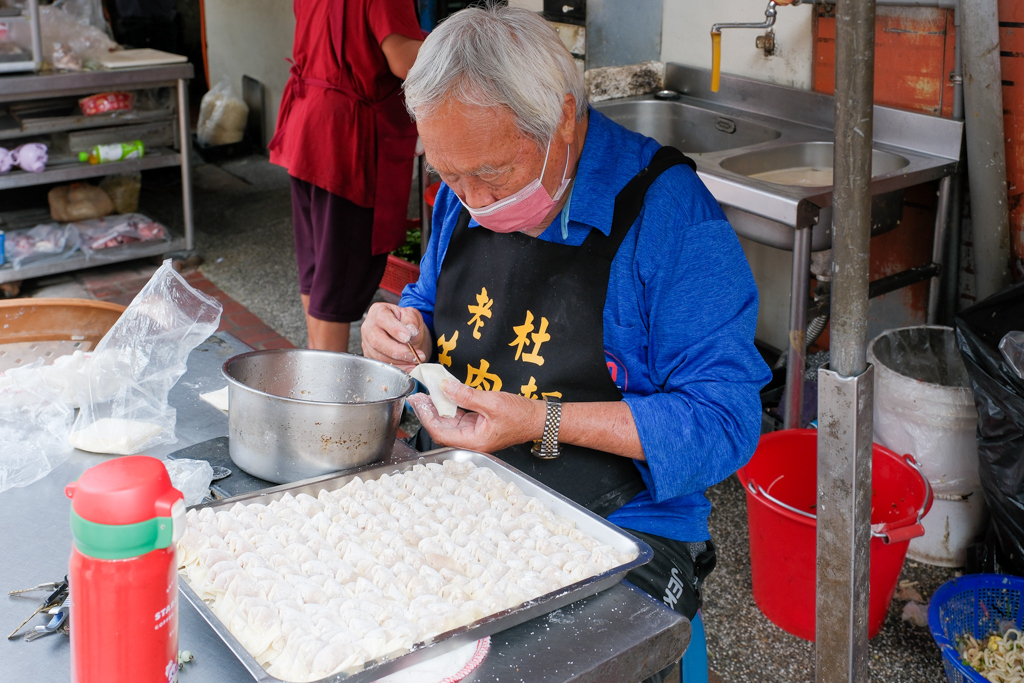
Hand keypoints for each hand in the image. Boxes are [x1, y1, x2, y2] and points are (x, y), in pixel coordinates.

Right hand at [361, 303, 429, 370]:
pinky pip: (381, 365)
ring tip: (415, 360)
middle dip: (397, 351)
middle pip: (377, 341)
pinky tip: (409, 367)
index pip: (383, 319)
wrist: (403, 332)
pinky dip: (397, 368)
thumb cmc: (405, 321)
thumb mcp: (412, 315)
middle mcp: (369, 327)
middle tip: (414, 355)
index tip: (407, 338)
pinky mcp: (370, 355)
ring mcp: (367, 342)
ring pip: (379, 356)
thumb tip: (411, 331)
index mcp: (378, 311)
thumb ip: (412, 320)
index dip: (395, 329)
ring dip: (399, 361)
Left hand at [408, 380, 545, 452]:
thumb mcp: (492, 402)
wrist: (538, 418)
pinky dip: (450, 406)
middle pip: (442, 428)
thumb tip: (446, 387)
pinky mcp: (478, 424)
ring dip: (438, 408)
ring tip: (427, 394)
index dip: (427, 418)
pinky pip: (459, 416)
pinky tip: (444, 394)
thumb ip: (467, 396)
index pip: (440, 433)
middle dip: (429, 412)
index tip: (419, 403)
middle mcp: (471, 440)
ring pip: (449, 422)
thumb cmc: (521, 415)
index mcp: (473, 442)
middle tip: (418, 396)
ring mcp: (474, 432)